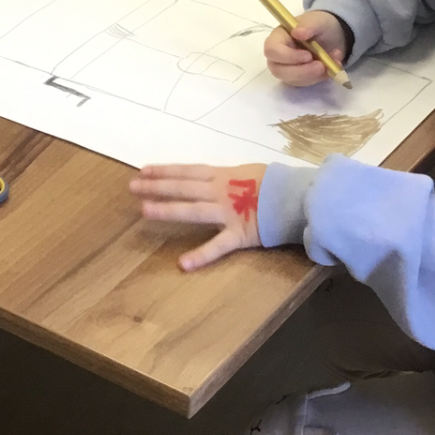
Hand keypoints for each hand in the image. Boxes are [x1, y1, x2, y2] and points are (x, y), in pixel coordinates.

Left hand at [130, 163, 266, 270]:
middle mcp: (221, 191)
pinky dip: (201, 255)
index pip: (187, 171)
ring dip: (168, 209)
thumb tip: (214, 179)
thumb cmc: (278, 185)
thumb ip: (230, 178)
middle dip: (157, 186)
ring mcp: (229, 213)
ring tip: (145, 210)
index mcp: (224, 175)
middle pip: (184, 187)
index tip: (143, 170)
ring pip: (193, 210)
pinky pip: (218, 246)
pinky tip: (183, 263)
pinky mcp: (240, 234)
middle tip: (132, 186)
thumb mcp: (250, 173)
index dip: (164, 171)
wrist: (302, 198)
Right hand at [265, 10, 348, 87]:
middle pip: (279, 70)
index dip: (288, 56)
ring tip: (332, 62)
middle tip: (321, 66)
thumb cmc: (318, 24)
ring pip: (293, 80)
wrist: (330, 34)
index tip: (308, 56)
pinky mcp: (297, 78)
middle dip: (302, 71)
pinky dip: (320, 77)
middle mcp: (277, 56)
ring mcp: (286, 68)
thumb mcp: (317, 21)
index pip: (272, 51)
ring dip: (314, 75)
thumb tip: (298, 32)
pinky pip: (305, 83)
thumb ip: (308, 25)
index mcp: (277, 38)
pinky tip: (331, 66)